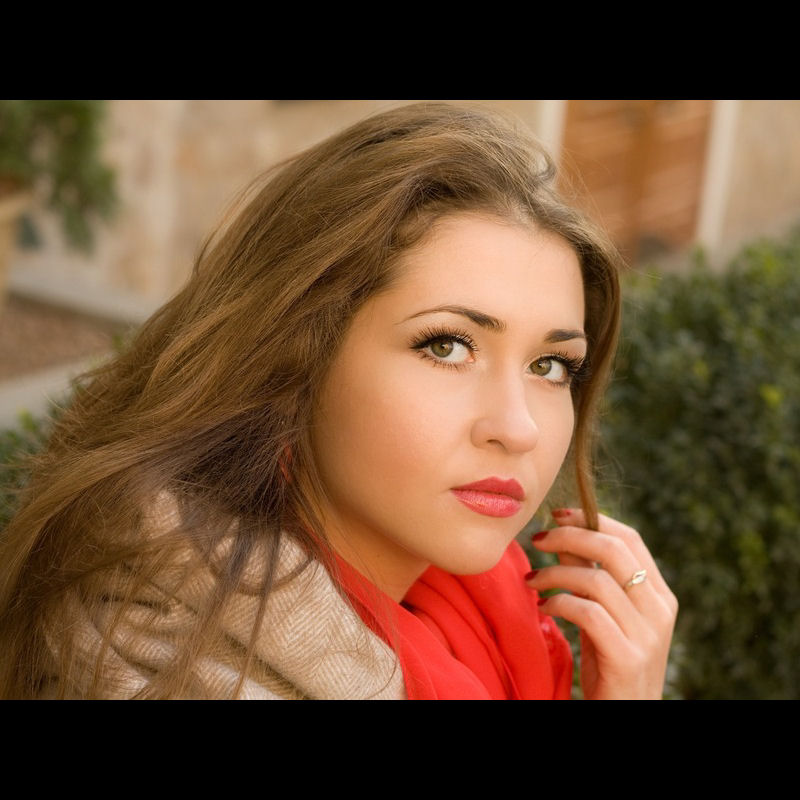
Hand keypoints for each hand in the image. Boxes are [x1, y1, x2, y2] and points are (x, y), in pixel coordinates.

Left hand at [527, 508, 677, 699]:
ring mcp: (647, 635)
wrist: (625, 716)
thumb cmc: (610, 664)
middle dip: (570, 536)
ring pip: (597, 580)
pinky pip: (588, 613)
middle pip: (614, 550)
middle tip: (538, 540)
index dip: (591, 520)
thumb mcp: (601, 613)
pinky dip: (559, 603)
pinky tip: (544, 607)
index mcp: (659, 594)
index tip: (557, 515)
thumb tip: (563, 535)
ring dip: (555, 573)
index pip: (629, 539)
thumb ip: (587, 575)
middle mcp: (660, 610)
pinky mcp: (628, 657)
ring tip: (532, 581)